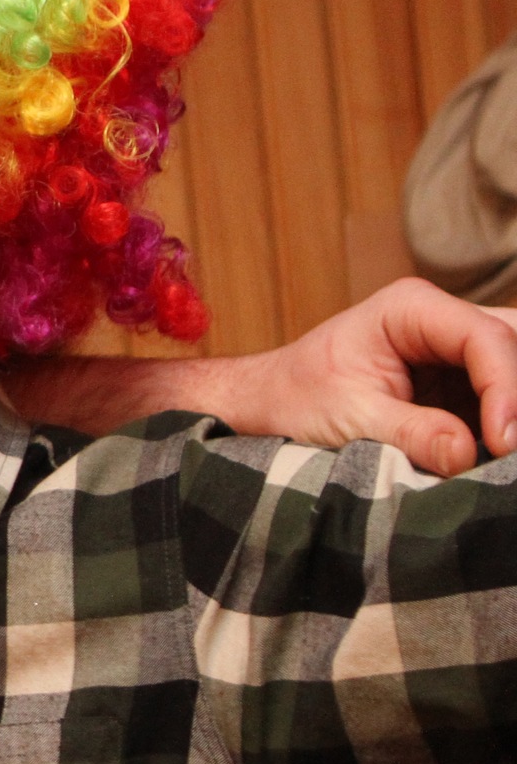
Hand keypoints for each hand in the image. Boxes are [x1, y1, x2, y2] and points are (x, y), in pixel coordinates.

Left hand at [227, 278, 516, 472]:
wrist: (272, 404)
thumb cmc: (298, 399)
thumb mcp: (349, 418)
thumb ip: (411, 433)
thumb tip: (467, 453)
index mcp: (411, 308)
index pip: (484, 338)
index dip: (507, 388)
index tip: (503, 442)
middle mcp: (442, 319)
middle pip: (511, 344)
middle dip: (516, 396)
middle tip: (509, 450)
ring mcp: (456, 350)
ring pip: (513, 365)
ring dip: (512, 409)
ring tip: (504, 454)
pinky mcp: (461, 383)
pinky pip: (500, 397)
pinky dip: (504, 422)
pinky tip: (496, 454)